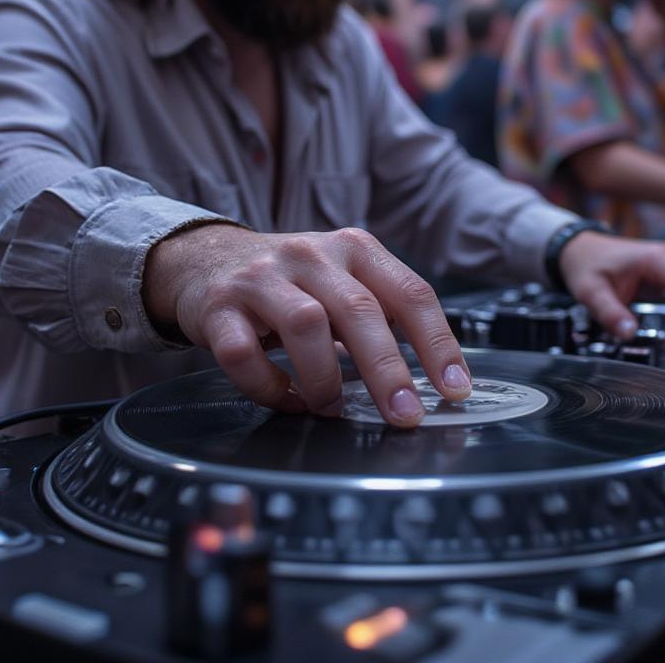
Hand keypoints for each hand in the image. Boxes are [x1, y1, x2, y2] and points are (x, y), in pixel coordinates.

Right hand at [143, 224, 470, 427]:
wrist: (209, 259)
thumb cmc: (293, 281)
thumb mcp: (344, 280)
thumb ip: (383, 314)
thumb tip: (434, 376)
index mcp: (355, 249)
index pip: (410, 293)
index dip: (438, 343)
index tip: (455, 388)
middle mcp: (311, 255)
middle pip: (360, 310)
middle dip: (388, 370)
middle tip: (405, 415)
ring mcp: (262, 278)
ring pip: (306, 325)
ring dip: (325, 378)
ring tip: (332, 408)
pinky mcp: (219, 308)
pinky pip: (244, 354)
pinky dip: (270, 387)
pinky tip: (288, 401)